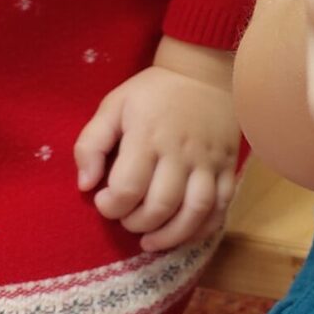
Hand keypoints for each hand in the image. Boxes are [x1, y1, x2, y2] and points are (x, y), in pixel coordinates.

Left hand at [74, 54, 238, 252]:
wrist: (204, 73)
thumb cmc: (153, 92)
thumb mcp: (113, 105)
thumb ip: (91, 144)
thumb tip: (85, 184)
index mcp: (147, 136)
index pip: (128, 188)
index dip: (110, 206)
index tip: (103, 200)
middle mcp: (180, 152)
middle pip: (161, 206)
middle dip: (136, 224)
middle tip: (126, 218)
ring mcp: (208, 161)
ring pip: (195, 211)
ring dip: (171, 235)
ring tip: (151, 240)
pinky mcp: (228, 166)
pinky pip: (221, 206)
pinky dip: (204, 228)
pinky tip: (184, 233)